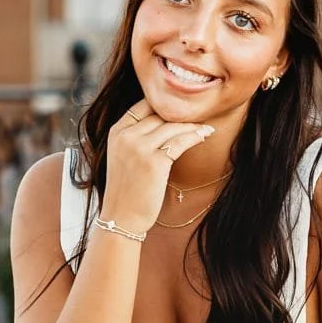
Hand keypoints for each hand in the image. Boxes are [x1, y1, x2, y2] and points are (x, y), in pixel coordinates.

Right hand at [101, 101, 215, 235]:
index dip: (163, 104)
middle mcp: (126, 136)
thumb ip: (135, 136)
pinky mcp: (155, 162)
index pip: (143, 105)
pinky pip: (181, 141)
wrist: (122, 217)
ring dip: (192, 125)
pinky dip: (196, 136)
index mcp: (116, 131)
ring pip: (173, 126)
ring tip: (205, 126)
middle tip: (199, 114)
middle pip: (160, 114)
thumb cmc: (126, 189)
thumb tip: (162, 121)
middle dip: (181, 114)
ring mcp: (139, 148)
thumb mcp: (122, 155)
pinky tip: (205, 135)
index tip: (181, 107)